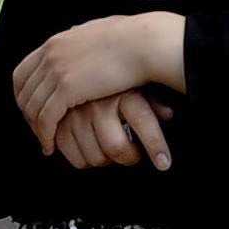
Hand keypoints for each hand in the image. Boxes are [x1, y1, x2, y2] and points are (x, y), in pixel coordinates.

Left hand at [12, 14, 182, 146]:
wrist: (145, 43)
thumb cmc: (132, 39)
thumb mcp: (96, 32)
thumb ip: (81, 37)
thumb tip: (77, 34)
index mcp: (56, 42)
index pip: (22, 72)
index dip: (23, 95)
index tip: (31, 109)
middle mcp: (50, 55)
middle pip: (23, 92)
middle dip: (27, 114)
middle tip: (37, 129)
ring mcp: (56, 70)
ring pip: (33, 107)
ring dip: (36, 128)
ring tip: (45, 141)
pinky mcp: (67, 89)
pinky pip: (46, 118)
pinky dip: (45, 135)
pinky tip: (51, 145)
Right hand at [50, 91, 174, 170]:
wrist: (78, 65)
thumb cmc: (114, 80)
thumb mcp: (137, 86)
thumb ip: (153, 102)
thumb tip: (168, 113)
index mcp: (123, 93)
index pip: (144, 121)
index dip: (155, 145)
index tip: (163, 163)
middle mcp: (100, 103)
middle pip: (116, 147)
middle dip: (128, 158)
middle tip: (132, 154)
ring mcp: (77, 115)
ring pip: (95, 156)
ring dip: (106, 161)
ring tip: (111, 152)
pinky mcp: (60, 124)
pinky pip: (74, 157)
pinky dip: (84, 161)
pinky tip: (90, 151)